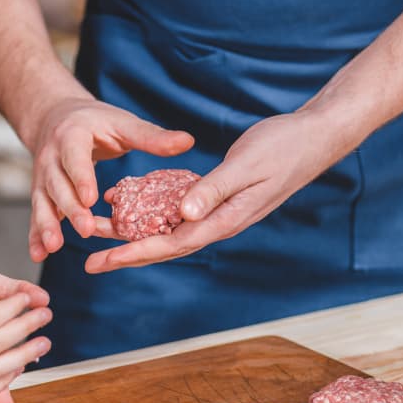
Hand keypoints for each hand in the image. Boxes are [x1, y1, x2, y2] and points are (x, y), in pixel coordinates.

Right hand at [28, 97, 193, 261]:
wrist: (56, 117)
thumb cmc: (96, 123)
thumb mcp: (122, 123)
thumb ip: (152, 137)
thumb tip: (188, 141)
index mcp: (72, 136)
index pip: (75, 158)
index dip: (82, 178)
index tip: (91, 198)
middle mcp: (51, 157)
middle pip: (59, 185)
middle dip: (71, 209)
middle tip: (87, 229)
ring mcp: (42, 177)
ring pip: (42, 202)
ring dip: (46, 226)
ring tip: (52, 247)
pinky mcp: (40, 192)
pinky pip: (37, 214)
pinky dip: (35, 235)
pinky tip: (39, 255)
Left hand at [86, 111, 337, 271]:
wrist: (311, 139)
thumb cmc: (282, 148)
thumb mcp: (246, 165)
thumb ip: (214, 190)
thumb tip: (183, 215)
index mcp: (223, 220)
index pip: (172, 244)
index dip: (136, 253)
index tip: (105, 260)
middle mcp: (216, 223)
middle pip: (164, 246)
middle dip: (127, 254)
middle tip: (90, 262)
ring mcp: (216, 213)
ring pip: (168, 232)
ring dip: (134, 236)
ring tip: (101, 235)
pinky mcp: (214, 199)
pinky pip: (177, 213)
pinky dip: (152, 213)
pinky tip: (131, 206)